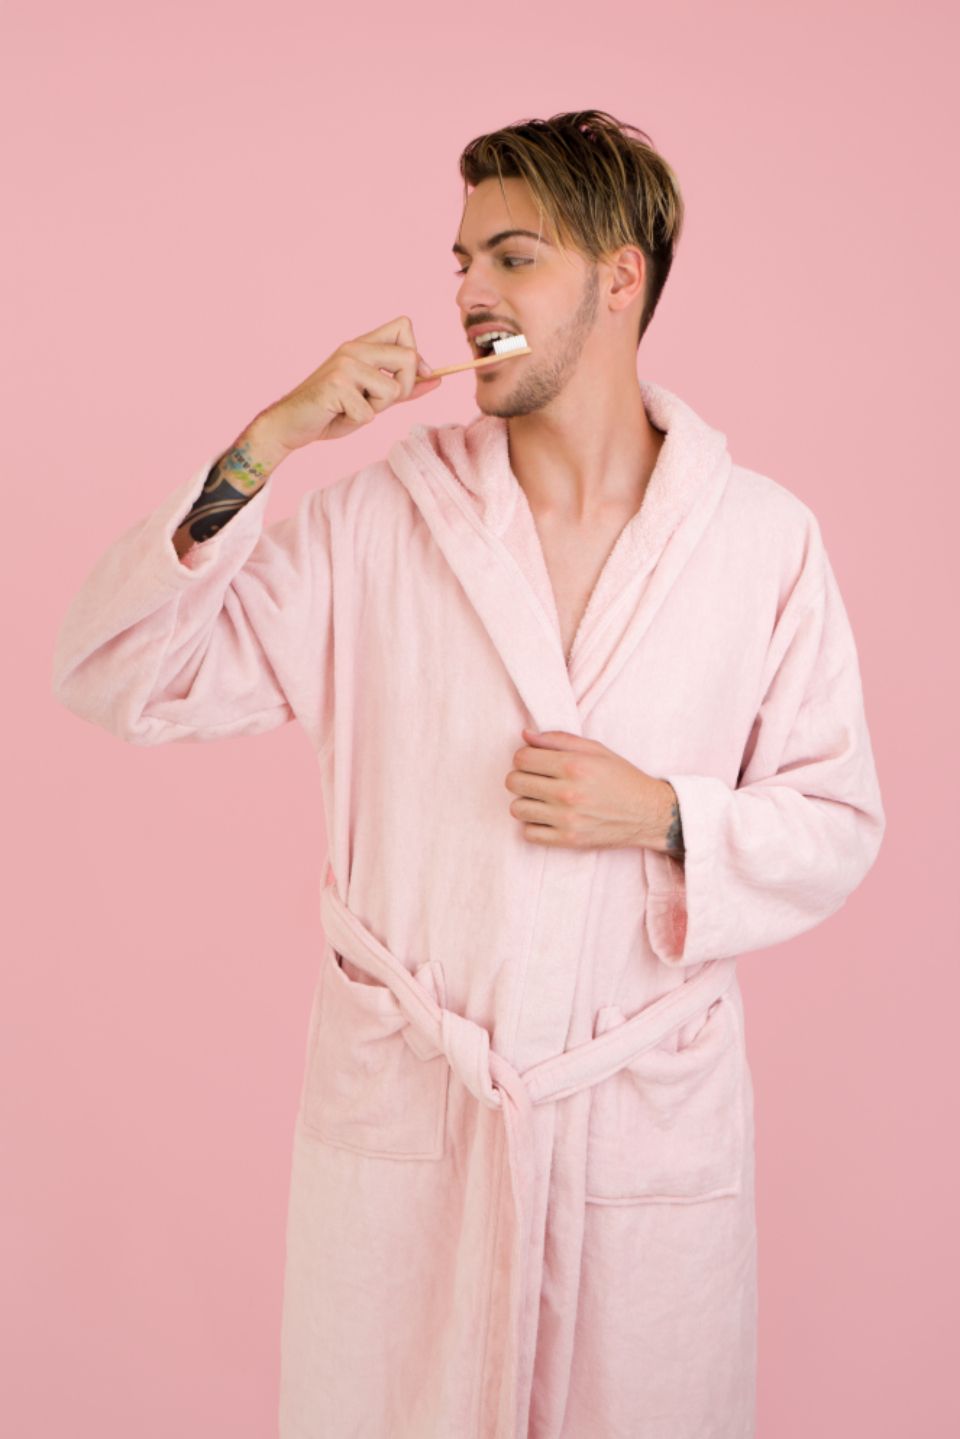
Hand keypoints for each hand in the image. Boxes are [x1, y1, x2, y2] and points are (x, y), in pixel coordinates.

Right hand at [256, 314, 442, 450]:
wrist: (291, 424)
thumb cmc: (332, 411)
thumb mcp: (373, 399)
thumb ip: (403, 388)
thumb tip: (438, 378)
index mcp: (362, 345)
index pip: (405, 326)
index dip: (416, 355)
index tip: (410, 379)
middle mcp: (354, 348)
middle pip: (409, 358)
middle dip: (404, 389)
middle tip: (377, 402)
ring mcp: (344, 364)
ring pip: (393, 389)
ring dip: (377, 409)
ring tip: (353, 409)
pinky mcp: (336, 385)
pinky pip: (369, 412)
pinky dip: (357, 422)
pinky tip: (338, 415)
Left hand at [504, 727, 679, 851]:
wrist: (648, 813)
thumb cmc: (621, 778)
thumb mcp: (595, 749)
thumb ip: (558, 739)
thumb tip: (525, 734)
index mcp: (574, 765)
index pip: (521, 758)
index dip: (523, 757)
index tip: (534, 762)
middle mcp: (568, 792)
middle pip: (514, 782)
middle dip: (521, 778)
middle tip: (536, 780)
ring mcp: (567, 819)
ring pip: (517, 808)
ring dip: (525, 802)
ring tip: (541, 800)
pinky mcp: (568, 840)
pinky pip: (528, 834)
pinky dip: (533, 826)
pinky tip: (547, 818)